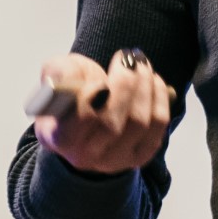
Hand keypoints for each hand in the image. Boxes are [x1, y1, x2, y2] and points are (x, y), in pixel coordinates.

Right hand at [32, 48, 173, 176]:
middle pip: (112, 124)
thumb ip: (58, 72)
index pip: (79, 123)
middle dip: (126, 83)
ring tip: (142, 64)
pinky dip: (159, 96)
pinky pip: (159, 124)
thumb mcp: (58, 74)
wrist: (92, 111)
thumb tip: (63, 78)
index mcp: (60, 137)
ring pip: (139, 122)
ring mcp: (115, 159)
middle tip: (129, 58)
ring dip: (145, 85)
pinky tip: (153, 81)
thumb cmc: (74, 90)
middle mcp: (86, 156)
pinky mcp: (141, 154)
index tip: (101, 81)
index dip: (91, 100)